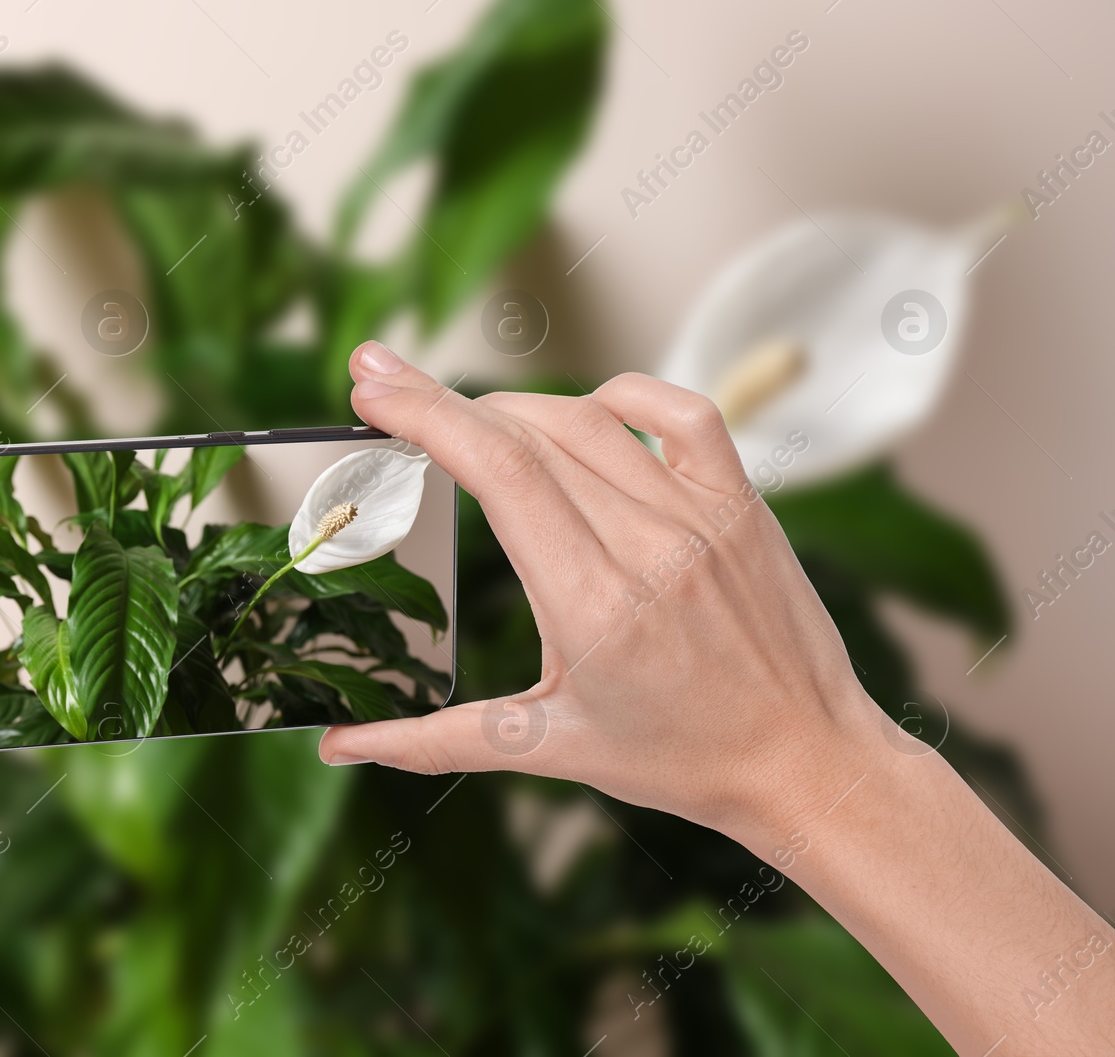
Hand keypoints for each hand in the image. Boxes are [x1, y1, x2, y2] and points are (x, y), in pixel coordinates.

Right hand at [323, 342, 1114, 1054]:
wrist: (805, 760)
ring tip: (467, 419)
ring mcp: (702, 516)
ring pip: (588, 419)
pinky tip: (583, 409)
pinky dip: (621, 394)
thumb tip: (338, 747)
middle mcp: (648, 547)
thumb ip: (433, 740)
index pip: (496, 470)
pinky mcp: (741, 503)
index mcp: (592, 606)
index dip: (424, 413)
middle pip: (527, 433)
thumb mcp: (546, 749)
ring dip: (514, 406)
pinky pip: (680, 411)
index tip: (370, 386)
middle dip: (443, 401)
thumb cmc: (679, 758)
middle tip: (384, 384)